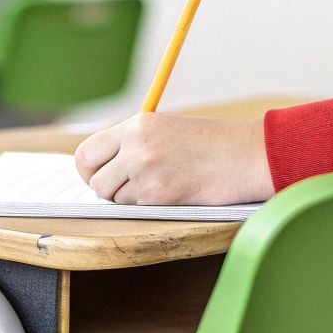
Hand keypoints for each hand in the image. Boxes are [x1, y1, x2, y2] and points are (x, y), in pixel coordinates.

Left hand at [74, 113, 273, 205]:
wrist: (245, 155)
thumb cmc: (211, 143)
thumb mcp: (165, 129)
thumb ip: (133, 141)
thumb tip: (101, 165)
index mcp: (137, 124)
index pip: (87, 152)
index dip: (87, 169)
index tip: (95, 175)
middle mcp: (136, 146)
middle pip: (93, 179)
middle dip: (104, 187)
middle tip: (121, 188)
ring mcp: (146, 172)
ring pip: (113, 197)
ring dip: (128, 197)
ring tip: (156, 185)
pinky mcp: (159, 196)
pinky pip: (134, 208)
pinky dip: (146, 205)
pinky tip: (169, 192)